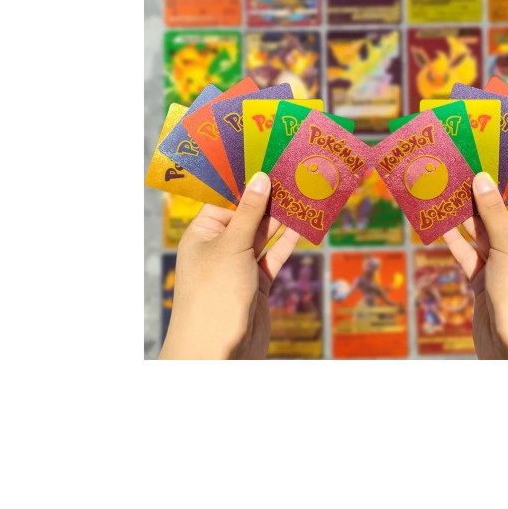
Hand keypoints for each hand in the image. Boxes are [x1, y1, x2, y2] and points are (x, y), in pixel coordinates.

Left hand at [159, 172, 301, 359]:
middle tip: (294, 170)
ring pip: (264, 234)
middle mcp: (220, 246)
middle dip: (269, 196)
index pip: (224, 199)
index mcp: (202, 233)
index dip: (245, 180)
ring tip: (305, 190)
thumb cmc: (214, 294)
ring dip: (283, 216)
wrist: (218, 351)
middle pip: (247, 214)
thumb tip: (260, 178)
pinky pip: (275, 255)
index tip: (267, 158)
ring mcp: (240, 265)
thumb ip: (248, 212)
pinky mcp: (258, 282)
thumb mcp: (230, 245)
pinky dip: (290, 240)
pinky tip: (305, 223)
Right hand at [442, 172, 507, 359]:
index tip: (473, 157)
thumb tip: (482, 178)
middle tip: (447, 168)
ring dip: (458, 215)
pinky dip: (452, 240)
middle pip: (494, 214)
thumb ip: (493, 213)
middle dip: (472, 195)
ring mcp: (501, 264)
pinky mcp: (483, 281)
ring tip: (436, 189)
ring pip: (477, 233)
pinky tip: (437, 222)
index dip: (496, 179)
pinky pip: (466, 254)